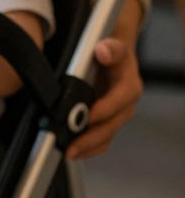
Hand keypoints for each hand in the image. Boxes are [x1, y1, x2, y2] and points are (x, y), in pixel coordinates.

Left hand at [68, 36, 142, 159]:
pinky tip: (74, 152)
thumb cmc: (110, 50)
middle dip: (92, 137)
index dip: (104, 109)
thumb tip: (103, 51)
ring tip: (69, 153)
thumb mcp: (112, 44)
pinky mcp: (107, 121)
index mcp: (129, 85)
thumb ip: (110, 47)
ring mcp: (117, 115)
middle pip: (111, 124)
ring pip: (106, 135)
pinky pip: (101, 139)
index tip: (88, 117)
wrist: (112, 55)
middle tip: (72, 146)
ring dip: (88, 146)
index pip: (119, 100)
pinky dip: (89, 148)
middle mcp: (126, 104)